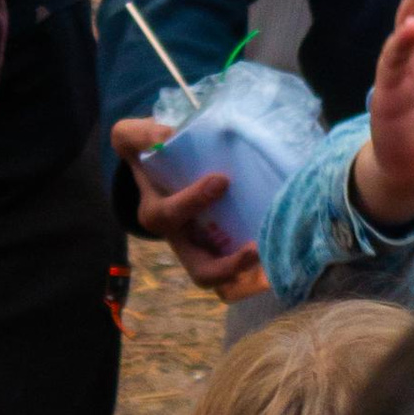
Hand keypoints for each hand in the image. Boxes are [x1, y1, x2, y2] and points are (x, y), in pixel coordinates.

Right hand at [111, 116, 266, 298]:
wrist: (161, 162)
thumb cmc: (150, 152)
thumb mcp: (130, 137)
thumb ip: (141, 134)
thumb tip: (166, 136)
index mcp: (157, 214)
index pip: (170, 216)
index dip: (193, 201)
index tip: (220, 180)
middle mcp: (180, 239)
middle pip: (200, 271)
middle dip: (227, 267)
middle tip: (254, 249)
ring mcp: (203, 247)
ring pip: (224, 279)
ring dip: (250, 275)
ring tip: (272, 260)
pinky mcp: (224, 246)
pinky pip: (240, 268)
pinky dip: (259, 267)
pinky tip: (282, 250)